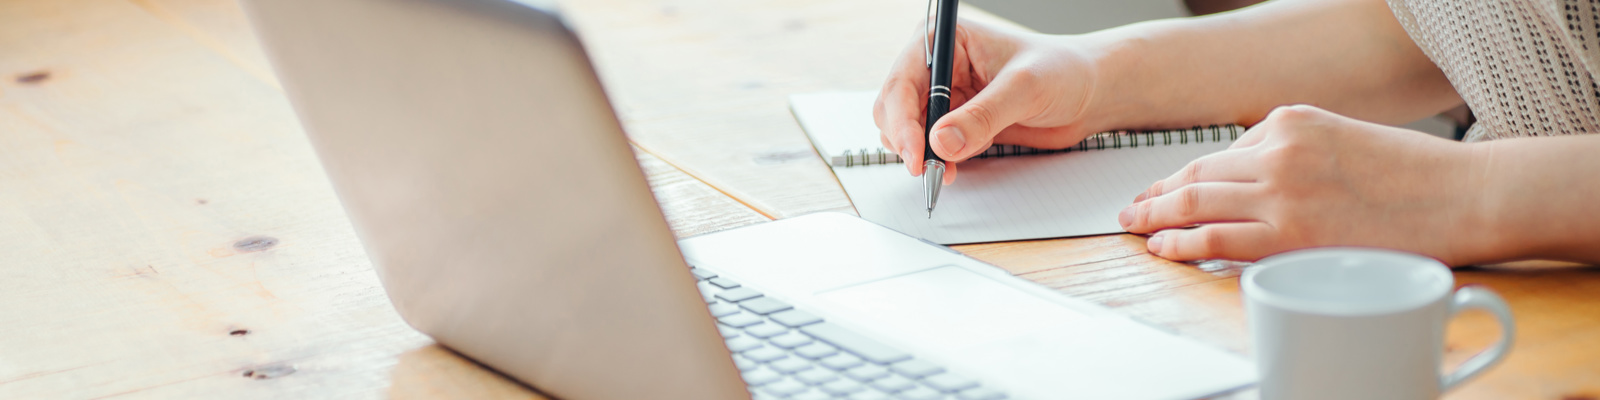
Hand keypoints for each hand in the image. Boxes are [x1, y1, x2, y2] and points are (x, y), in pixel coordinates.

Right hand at [873, 18, 1105, 183]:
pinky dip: (935, 161)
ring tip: (945, 171)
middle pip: (893, 107)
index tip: (916, 154)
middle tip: (928, 170)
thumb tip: (941, 142)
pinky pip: (929, 146)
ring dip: (919, 154)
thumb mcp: (1025, 89)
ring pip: (905, 130)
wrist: (1089, 94)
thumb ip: (983, 116)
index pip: (903, 80)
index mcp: (947, 40)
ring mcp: (945, 95)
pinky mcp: (955, 122)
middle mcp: (939, 65)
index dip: (902, 120)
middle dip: (906, 140)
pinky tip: (953, 169)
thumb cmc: (1064, 72)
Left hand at [1118, 105, 1489, 264]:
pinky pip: (1215, 236)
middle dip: (1157, 193)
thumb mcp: (1343, 140)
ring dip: (1157, 216)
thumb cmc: (1417, 176)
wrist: (1466, 195)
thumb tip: (1251, 183)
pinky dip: (1179, 241)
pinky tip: (1162, 246)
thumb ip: (1295, 156)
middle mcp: (1277, 150)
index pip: (1220, 154)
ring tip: (1136, 227)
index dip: (1185, 176)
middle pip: (1196, 174)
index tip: (1166, 189)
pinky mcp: (1289, 232)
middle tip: (1133, 208)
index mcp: (1291, 120)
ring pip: (1195, 202)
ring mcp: (1281, 190)